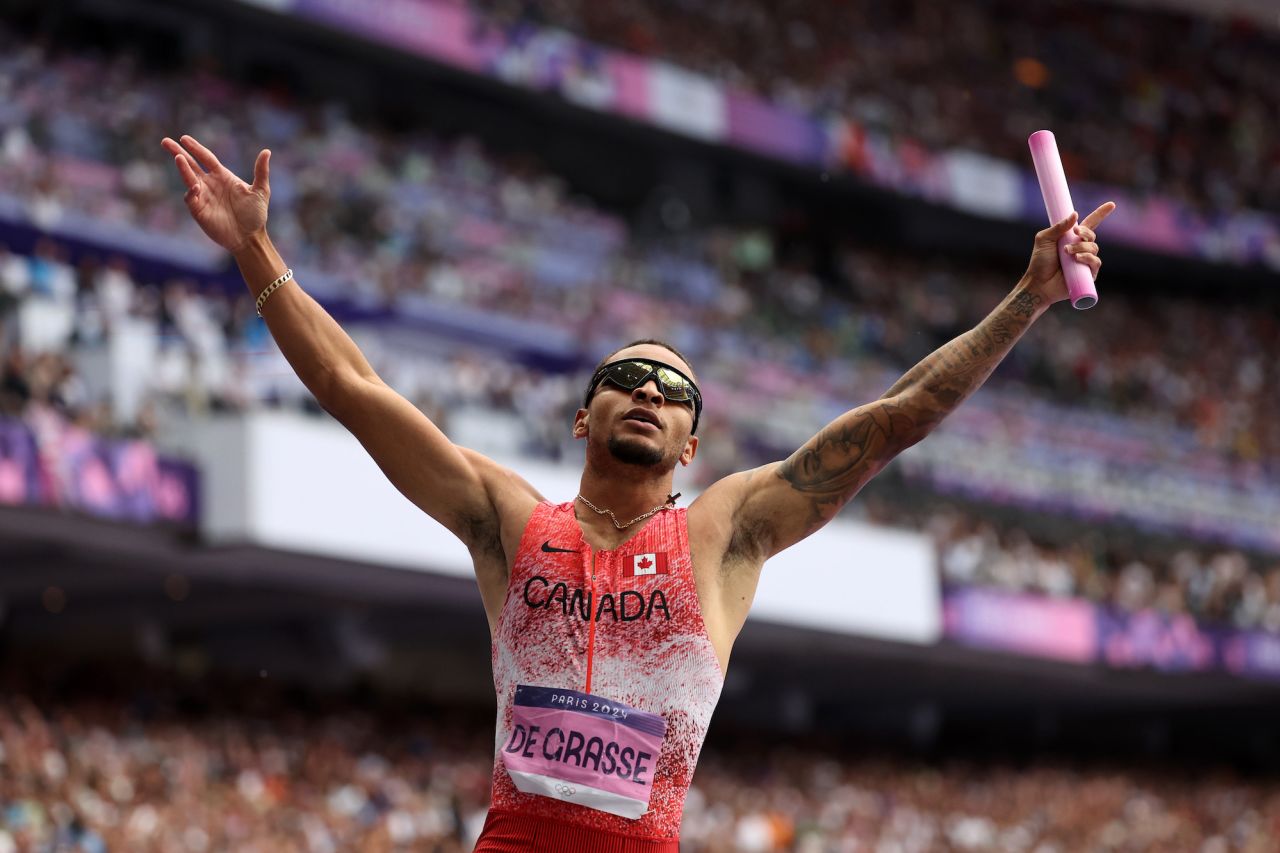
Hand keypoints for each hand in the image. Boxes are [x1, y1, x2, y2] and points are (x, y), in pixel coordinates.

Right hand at [162, 135, 270, 253]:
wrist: (250, 237)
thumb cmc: (256, 215)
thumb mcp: (261, 191)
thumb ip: (261, 171)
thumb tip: (267, 151)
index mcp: (223, 176)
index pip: (206, 158)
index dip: (196, 148)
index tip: (184, 138)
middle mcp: (210, 184)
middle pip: (191, 165)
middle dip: (178, 153)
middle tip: (165, 141)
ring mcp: (203, 197)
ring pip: (188, 179)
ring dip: (183, 168)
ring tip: (178, 157)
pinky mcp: (199, 211)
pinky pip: (190, 198)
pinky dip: (191, 191)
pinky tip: (195, 186)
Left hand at [1021, 201, 1115, 304]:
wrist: (1038, 283)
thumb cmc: (1039, 262)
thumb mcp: (1044, 240)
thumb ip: (1058, 227)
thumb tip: (1075, 215)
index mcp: (1072, 238)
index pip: (1090, 224)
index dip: (1101, 214)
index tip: (1112, 204)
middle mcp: (1081, 249)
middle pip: (1092, 236)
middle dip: (1085, 233)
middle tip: (1075, 234)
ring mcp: (1085, 261)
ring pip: (1094, 248)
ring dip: (1082, 247)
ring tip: (1067, 252)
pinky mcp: (1088, 274)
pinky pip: (1095, 263)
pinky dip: (1088, 258)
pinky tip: (1077, 258)